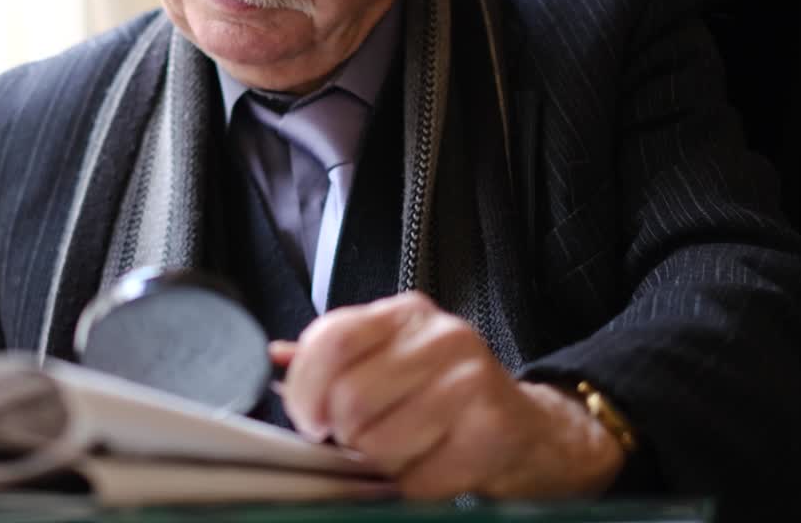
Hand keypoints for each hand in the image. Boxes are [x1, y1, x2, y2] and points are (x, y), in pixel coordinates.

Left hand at [270, 292, 623, 498]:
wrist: (526, 427)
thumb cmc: (444, 393)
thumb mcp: (389, 358)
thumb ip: (333, 356)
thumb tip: (274, 357)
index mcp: (405, 313)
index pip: (332, 340)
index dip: (305, 390)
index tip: (308, 420)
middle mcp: (442, 337)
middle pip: (350, 399)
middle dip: (344, 436)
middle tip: (359, 441)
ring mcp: (472, 381)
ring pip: (381, 445)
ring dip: (380, 466)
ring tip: (401, 452)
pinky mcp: (491, 431)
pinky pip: (419, 479)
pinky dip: (413, 487)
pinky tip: (429, 467)